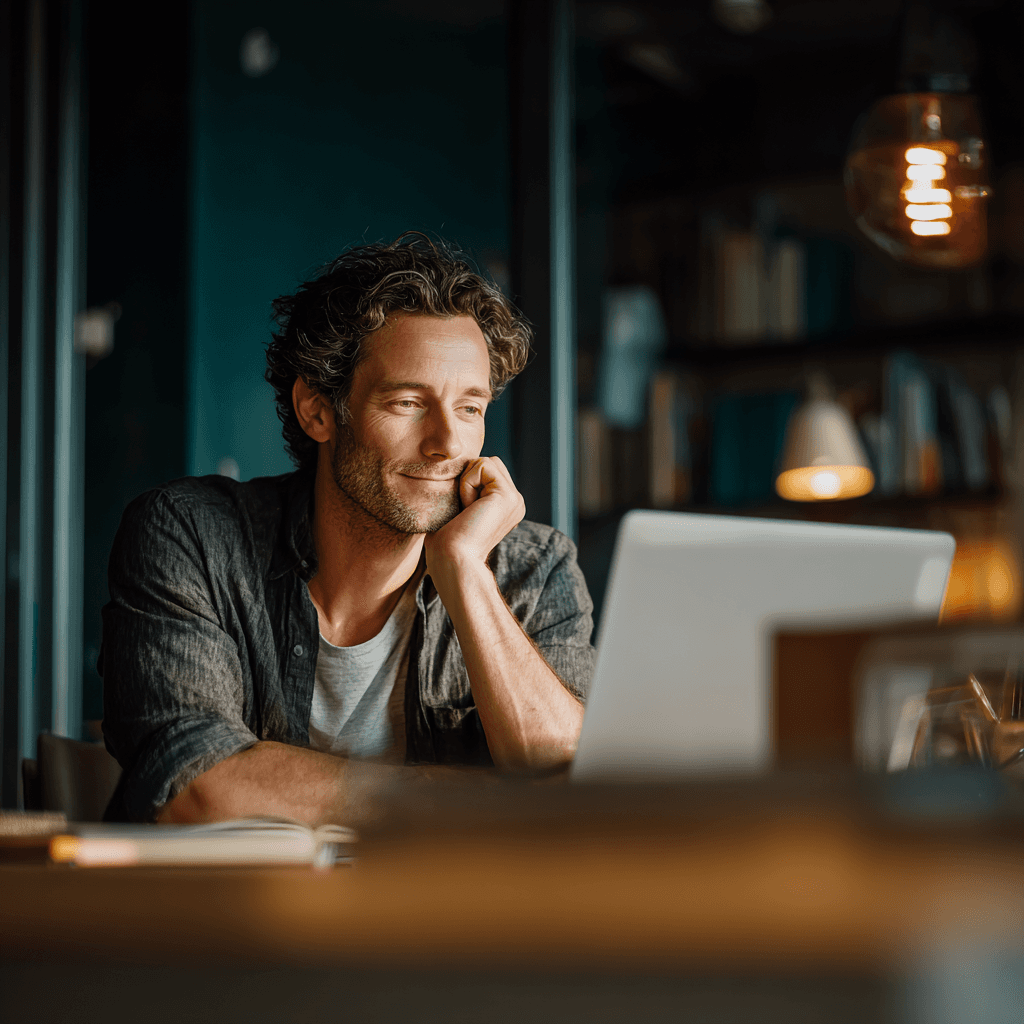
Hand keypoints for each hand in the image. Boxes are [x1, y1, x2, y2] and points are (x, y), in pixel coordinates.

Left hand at [423, 457, 524, 579]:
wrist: (453, 562)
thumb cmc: (446, 543)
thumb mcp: (458, 509)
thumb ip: (465, 489)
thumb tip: (453, 467)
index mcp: (505, 506)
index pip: (485, 470)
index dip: (465, 482)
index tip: (461, 512)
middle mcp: (515, 502)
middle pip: (488, 462)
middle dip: (468, 478)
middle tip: (463, 509)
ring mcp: (515, 500)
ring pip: (486, 462)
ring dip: (467, 481)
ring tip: (466, 510)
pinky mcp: (508, 496)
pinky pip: (482, 466)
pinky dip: (467, 484)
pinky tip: (468, 508)